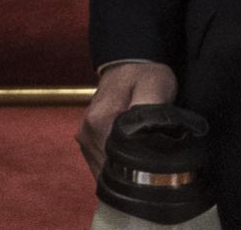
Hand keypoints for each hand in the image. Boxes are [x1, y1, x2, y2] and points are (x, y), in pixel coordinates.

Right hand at [76, 62, 177, 176]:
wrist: (129, 66)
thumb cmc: (144, 75)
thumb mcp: (155, 86)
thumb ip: (149, 111)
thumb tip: (145, 138)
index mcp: (100, 122)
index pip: (115, 163)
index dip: (136, 170)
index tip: (153, 168)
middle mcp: (87, 133)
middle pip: (108, 168)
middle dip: (130, 173)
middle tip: (153, 164)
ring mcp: (85, 137)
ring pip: (103, 167)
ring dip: (122, 170)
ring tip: (144, 160)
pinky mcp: (88, 139)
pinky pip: (101, 161)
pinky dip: (116, 165)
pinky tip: (132, 159)